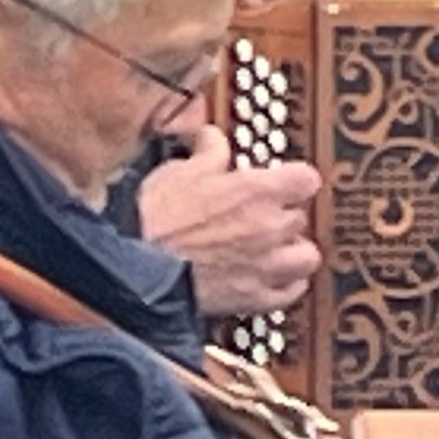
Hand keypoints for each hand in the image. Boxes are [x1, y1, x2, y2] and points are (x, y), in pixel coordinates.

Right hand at [139, 128, 322, 320]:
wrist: (132, 271)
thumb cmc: (153, 221)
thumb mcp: (178, 172)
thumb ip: (207, 153)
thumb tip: (212, 138)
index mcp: (257, 191)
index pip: (306, 178)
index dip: (293, 179)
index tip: (283, 182)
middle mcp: (270, 228)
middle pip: (301, 217)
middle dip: (283, 215)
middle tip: (261, 216)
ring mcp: (267, 266)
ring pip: (307, 256)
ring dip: (293, 252)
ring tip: (274, 250)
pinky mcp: (255, 299)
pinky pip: (291, 292)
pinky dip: (286, 285)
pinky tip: (271, 279)